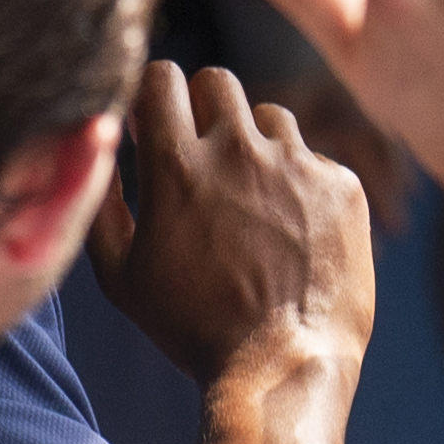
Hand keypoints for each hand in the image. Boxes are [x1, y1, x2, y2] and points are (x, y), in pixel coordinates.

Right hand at [91, 64, 378, 391]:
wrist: (282, 367)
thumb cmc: (192, 328)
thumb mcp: (120, 275)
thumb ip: (102, 203)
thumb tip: (100, 150)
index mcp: (178, 164)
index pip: (162, 77)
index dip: (157, 96)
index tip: (160, 123)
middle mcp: (240, 151)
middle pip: (219, 82)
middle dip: (205, 108)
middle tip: (205, 155)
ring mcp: (298, 166)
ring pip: (272, 117)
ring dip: (256, 145)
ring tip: (251, 201)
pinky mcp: (343, 187)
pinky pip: (316, 161)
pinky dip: (301, 185)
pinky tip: (294, 233)